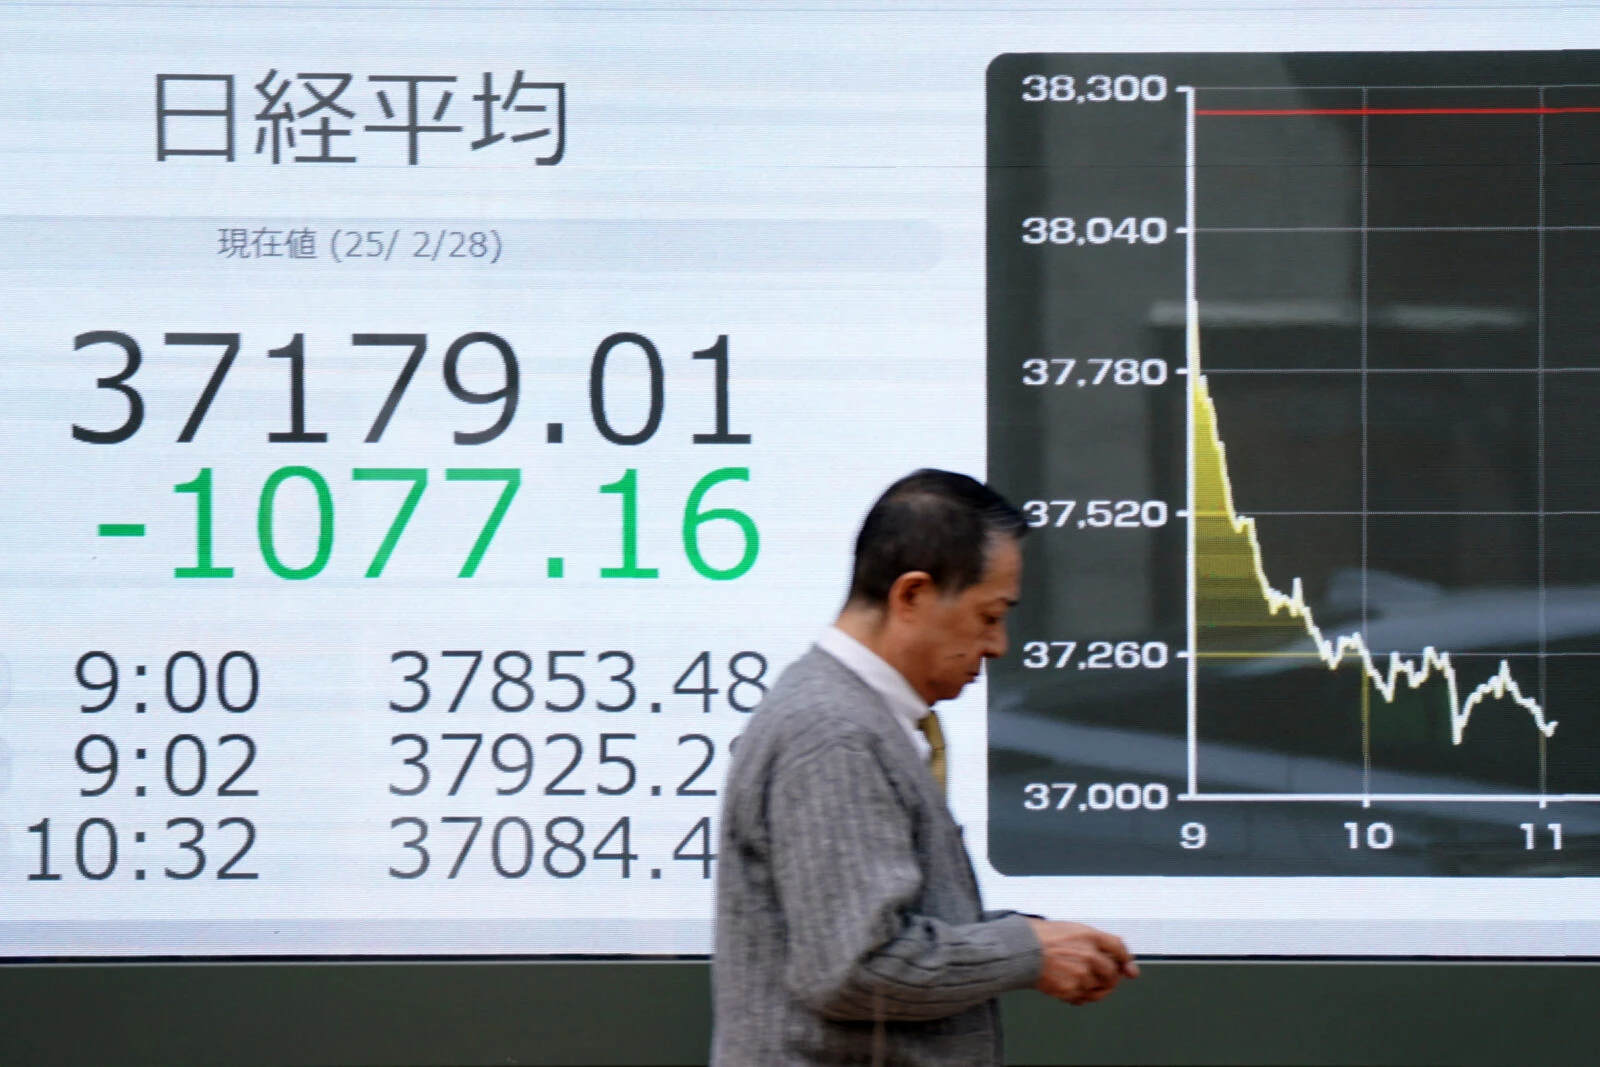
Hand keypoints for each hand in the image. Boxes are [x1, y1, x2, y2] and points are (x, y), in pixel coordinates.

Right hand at [1025, 919, 1139, 1004]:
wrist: (1019, 950)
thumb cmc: (1039, 936)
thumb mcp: (1071, 929)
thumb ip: (1096, 941)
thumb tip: (1116, 956)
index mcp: (1090, 936)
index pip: (1119, 948)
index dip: (1126, 959)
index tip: (1128, 968)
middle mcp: (1090, 955)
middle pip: (1113, 972)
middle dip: (1110, 976)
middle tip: (1101, 975)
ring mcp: (1081, 975)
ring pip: (1100, 988)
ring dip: (1094, 987)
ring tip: (1080, 980)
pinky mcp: (1071, 990)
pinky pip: (1084, 999)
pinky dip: (1080, 996)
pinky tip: (1071, 987)